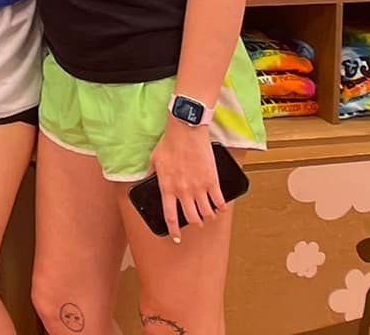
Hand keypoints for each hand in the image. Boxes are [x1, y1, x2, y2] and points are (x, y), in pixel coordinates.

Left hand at [144, 118, 220, 243]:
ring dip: (208, 217)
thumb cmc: (168, 143)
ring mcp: (199, 188)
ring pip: (207, 213)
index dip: (173, 230)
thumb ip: (152, 174)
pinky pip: (220, 202)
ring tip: (208, 215)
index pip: (170, 216)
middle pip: (192, 218)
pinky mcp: (212, 181)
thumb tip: (148, 180)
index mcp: (167, 187)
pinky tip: (220, 208)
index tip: (176, 237)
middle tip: (196, 222)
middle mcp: (183, 191)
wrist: (186, 132)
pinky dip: (220, 208)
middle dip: (195, 223)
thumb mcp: (154, 160)